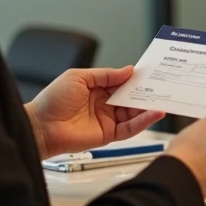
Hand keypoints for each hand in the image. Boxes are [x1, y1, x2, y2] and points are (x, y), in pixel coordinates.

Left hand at [25, 66, 163, 158]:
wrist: (41, 126)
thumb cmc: (53, 100)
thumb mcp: (79, 77)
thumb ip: (105, 75)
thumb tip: (128, 70)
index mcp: (98, 88)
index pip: (122, 82)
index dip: (136, 78)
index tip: (151, 72)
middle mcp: (105, 104)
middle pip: (132, 97)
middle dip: (147, 91)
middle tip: (163, 85)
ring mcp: (108, 119)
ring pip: (134, 112)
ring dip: (149, 106)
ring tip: (163, 99)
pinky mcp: (109, 134)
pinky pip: (131, 128)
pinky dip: (144, 121)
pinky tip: (154, 113)